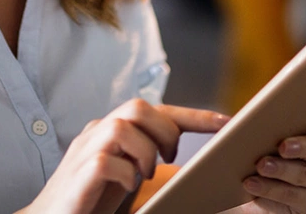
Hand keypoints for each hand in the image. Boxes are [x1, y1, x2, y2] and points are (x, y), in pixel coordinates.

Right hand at [18, 99, 229, 213]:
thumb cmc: (90, 198)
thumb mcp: (125, 174)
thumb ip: (145, 159)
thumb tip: (182, 160)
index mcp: (111, 129)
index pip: (156, 110)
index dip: (193, 115)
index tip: (226, 123)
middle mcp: (97, 132)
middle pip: (137, 106)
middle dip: (165, 130)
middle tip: (169, 158)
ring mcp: (85, 151)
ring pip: (122, 127)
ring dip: (144, 152)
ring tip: (144, 174)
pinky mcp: (79, 174)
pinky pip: (106, 161)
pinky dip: (124, 174)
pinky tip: (127, 186)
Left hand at [236, 101, 305, 213]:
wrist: (259, 181)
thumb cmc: (270, 143)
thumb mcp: (272, 126)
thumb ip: (267, 117)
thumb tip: (238, 118)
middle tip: (283, 146)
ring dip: (282, 170)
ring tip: (261, 165)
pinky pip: (296, 197)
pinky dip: (271, 189)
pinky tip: (253, 184)